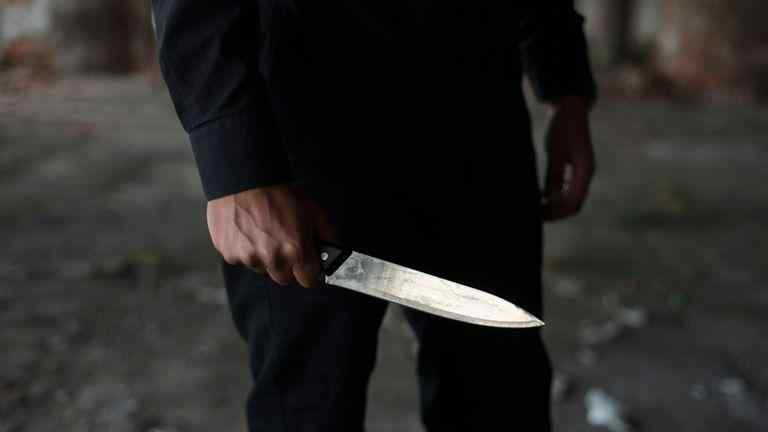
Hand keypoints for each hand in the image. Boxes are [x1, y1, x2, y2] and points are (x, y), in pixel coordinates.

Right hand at [206, 183, 337, 287]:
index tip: (306, 265)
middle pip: (284, 278)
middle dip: (286, 266)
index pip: (308, 280)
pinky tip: (247, 231)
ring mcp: (249, 258)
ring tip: (262, 233)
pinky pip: (241, 261)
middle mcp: (272, 259)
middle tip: (282, 244)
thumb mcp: (312, 210)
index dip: (308, 272)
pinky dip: (245, 250)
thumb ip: (326, 235)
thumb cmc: (277, 193)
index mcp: (296, 250)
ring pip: (261, 269)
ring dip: (264, 258)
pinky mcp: (229, 254)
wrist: (244, 180)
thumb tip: (330, 250)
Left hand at [541, 96, 595, 220]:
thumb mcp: (554, 153)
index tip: (540, 216)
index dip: (558, 213)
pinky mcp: (575, 168)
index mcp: (585, 171)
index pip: (574, 203)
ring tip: (536, 208)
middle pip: (573, 204)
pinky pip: (567, 189)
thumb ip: (554, 178)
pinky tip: (540, 196)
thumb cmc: (562, 128)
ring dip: (555, 205)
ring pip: (570, 198)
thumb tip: (549, 201)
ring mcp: (582, 171)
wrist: (569, 108)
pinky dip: (555, 196)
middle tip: (535, 215)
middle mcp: (586, 174)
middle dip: (556, 212)